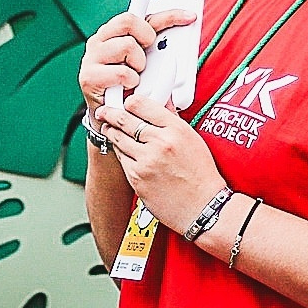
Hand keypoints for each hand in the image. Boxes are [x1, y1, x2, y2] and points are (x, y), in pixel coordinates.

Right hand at [77, 5, 196, 112]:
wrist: (110, 115)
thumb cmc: (127, 87)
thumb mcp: (146, 63)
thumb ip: (157, 46)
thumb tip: (180, 35)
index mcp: (112, 33)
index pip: (139, 14)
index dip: (166, 14)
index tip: (189, 16)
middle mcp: (100, 41)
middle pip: (128, 21)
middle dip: (145, 37)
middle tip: (145, 56)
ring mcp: (92, 58)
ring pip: (127, 45)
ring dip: (138, 64)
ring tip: (134, 75)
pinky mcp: (89, 77)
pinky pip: (122, 72)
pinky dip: (130, 82)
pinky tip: (127, 87)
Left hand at [104, 86, 227, 233]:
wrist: (203, 207)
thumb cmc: (201, 174)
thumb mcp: (192, 139)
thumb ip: (172, 119)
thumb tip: (161, 101)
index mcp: (176, 129)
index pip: (142, 104)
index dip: (129, 102)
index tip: (125, 103)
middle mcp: (160, 143)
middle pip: (124, 119)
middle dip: (110, 113)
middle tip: (104, 112)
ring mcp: (146, 161)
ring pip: (118, 139)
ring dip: (110, 132)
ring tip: (108, 128)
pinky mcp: (137, 178)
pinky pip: (121, 159)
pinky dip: (120, 152)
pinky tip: (122, 149)